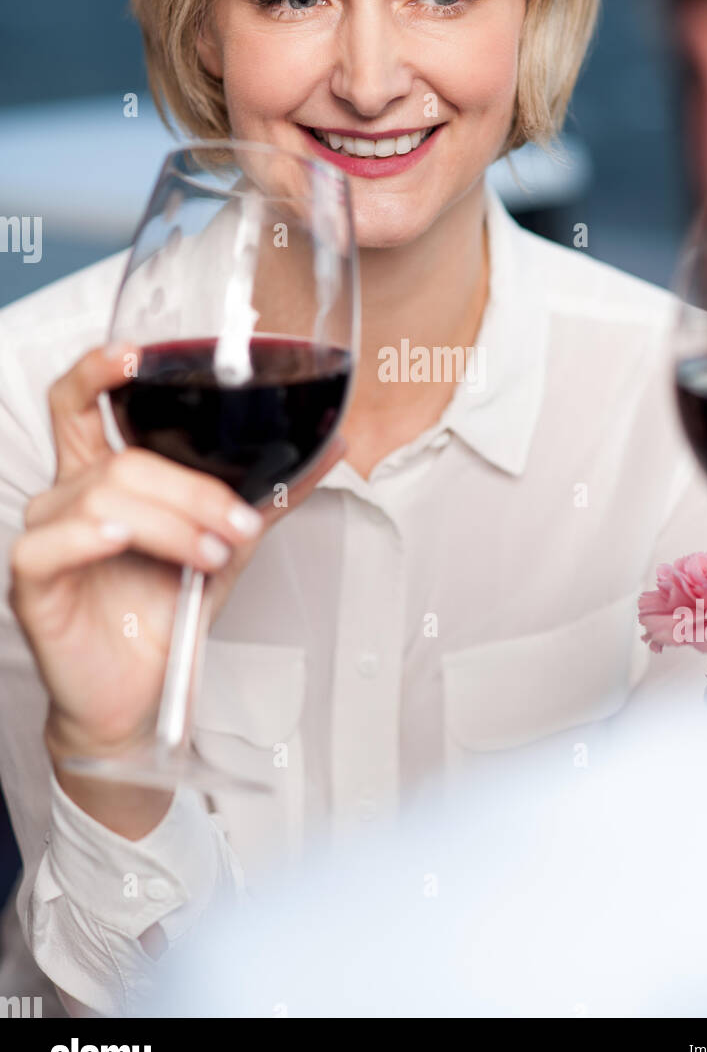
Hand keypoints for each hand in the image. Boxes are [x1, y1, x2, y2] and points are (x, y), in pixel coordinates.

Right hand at [8, 344, 343, 775]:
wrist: (139, 697)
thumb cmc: (166, 615)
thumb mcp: (226, 544)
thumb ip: (267, 494)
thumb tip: (330, 446)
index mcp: (104, 476)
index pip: (81, 402)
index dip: (100, 368)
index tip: (139, 354)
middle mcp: (68, 496)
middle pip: (119, 458)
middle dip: (192, 488)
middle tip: (239, 524)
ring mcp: (45, 536)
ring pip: (105, 497)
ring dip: (173, 521)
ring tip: (212, 555)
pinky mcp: (31, 582)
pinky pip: (50, 542)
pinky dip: (92, 536)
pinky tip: (122, 541)